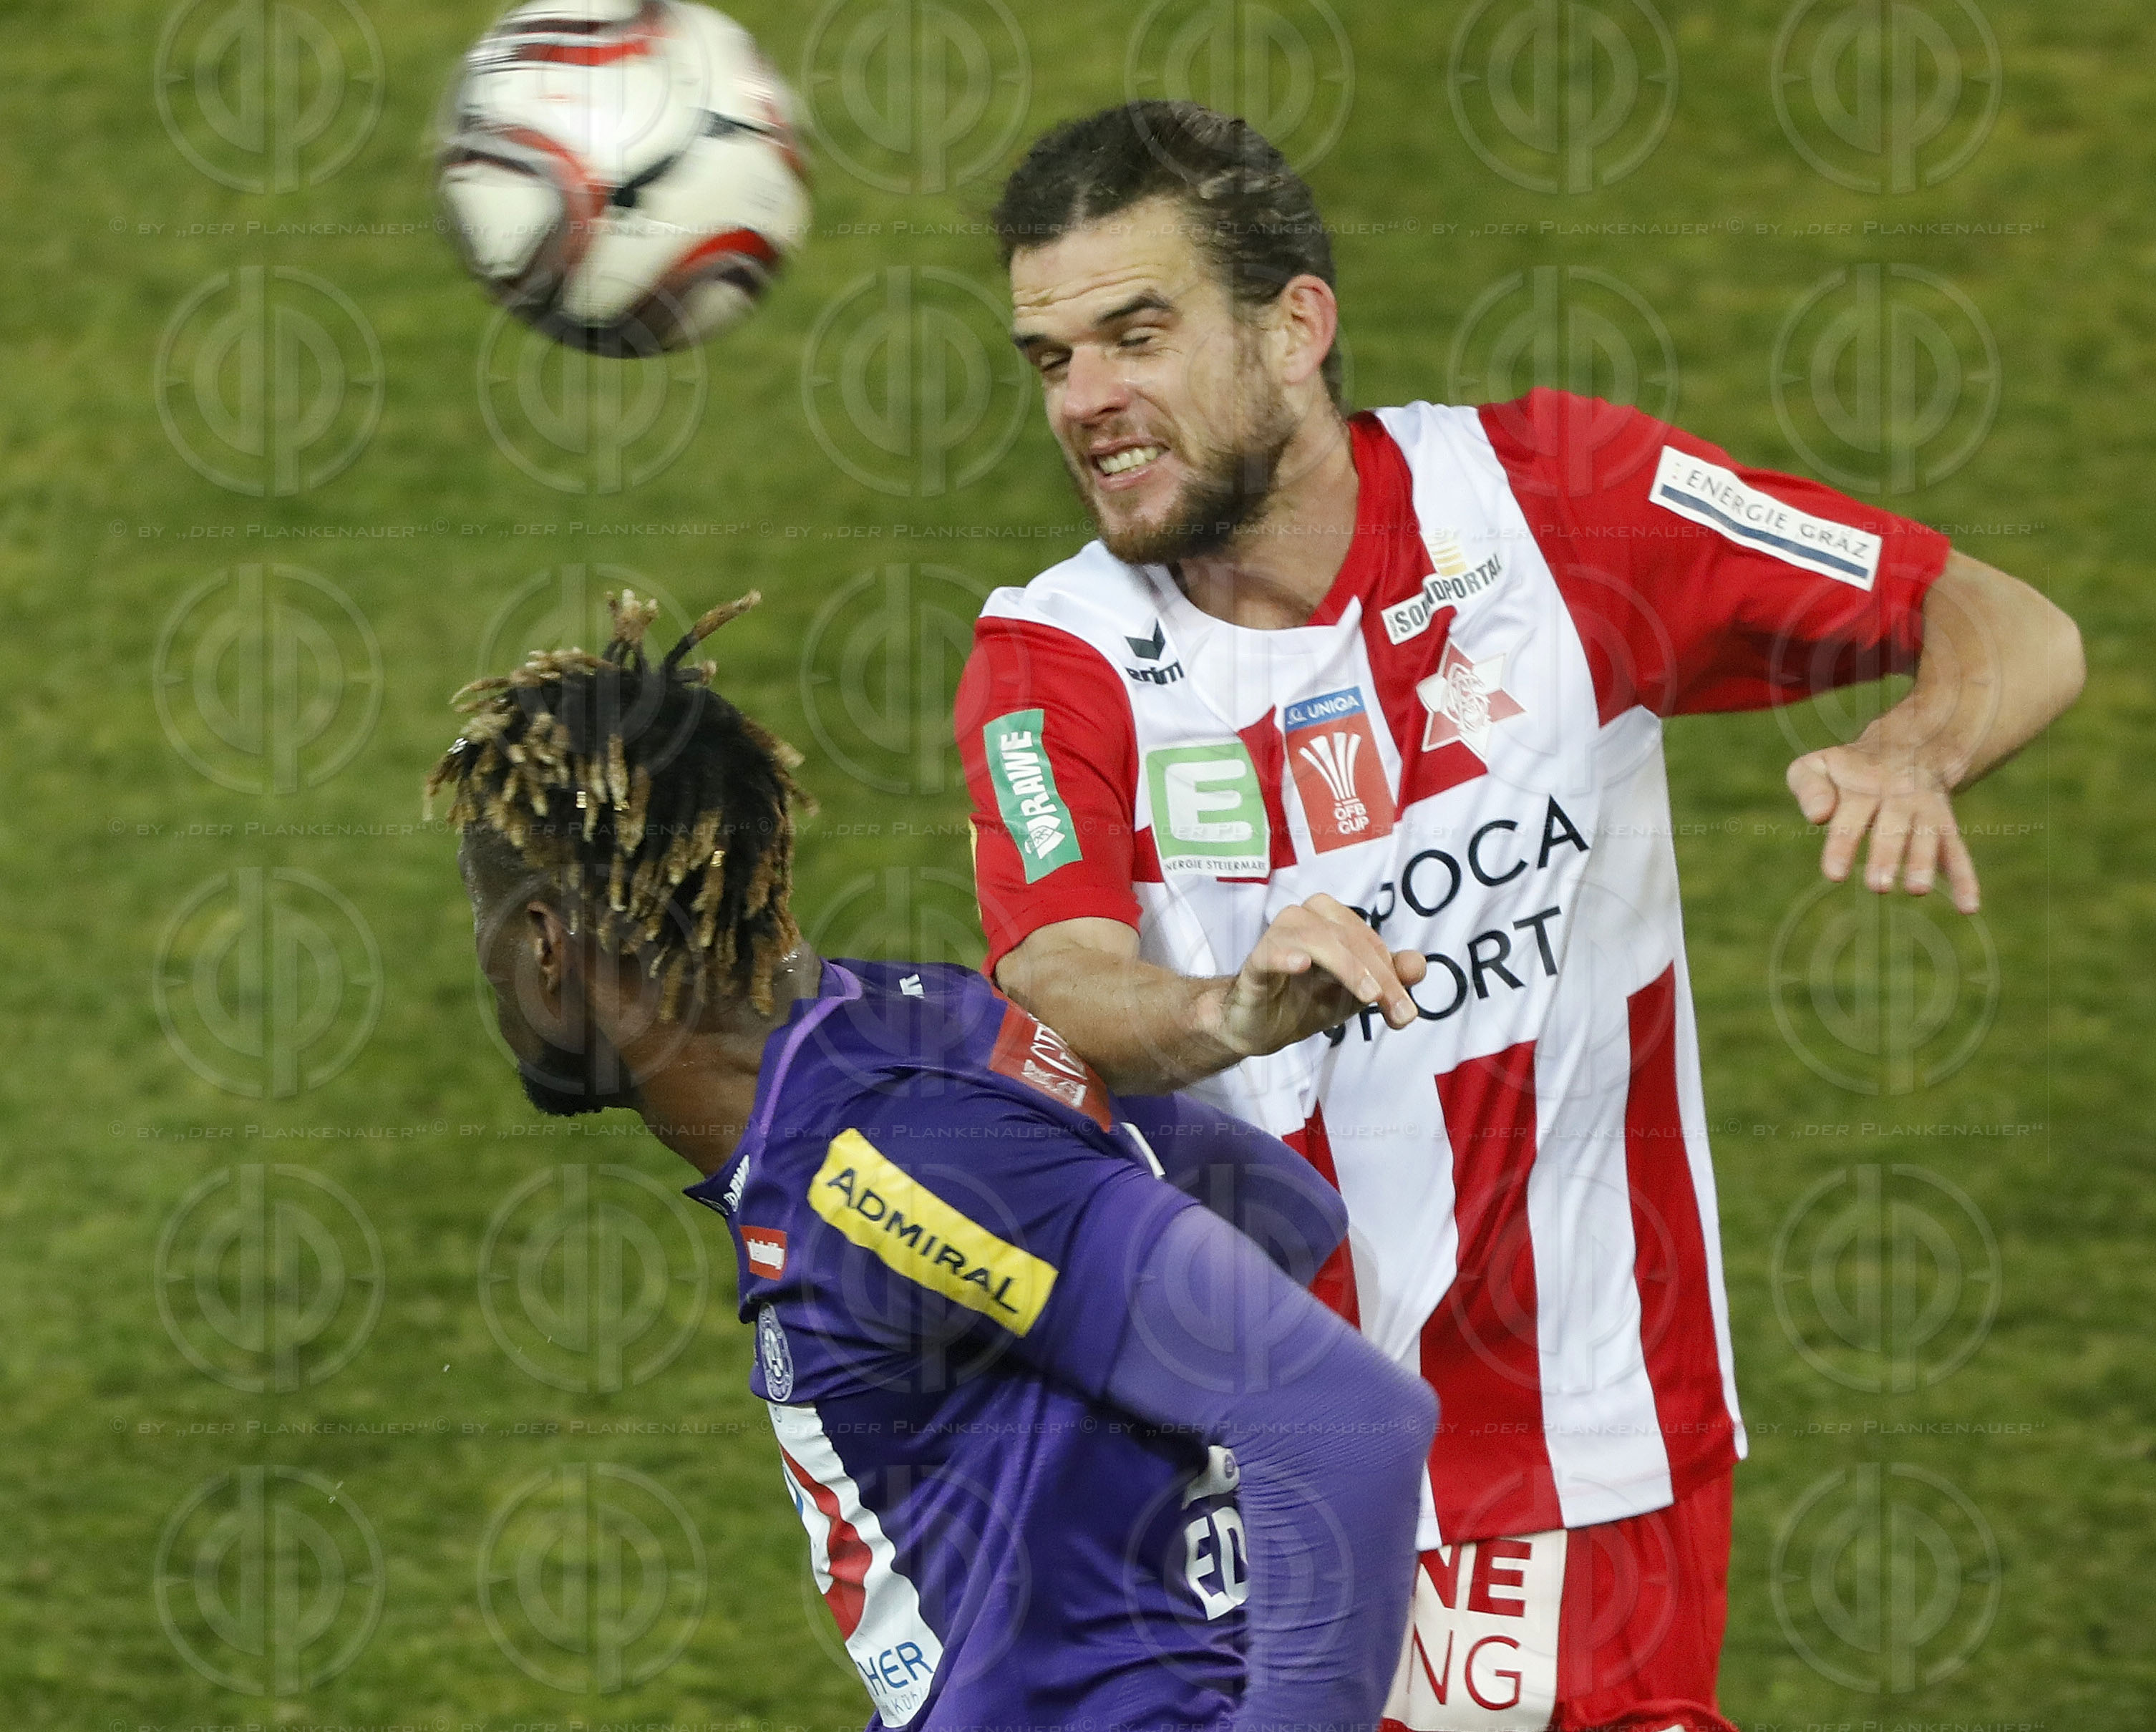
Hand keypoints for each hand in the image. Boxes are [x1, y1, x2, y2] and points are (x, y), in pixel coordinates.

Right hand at [1207, 895, 1427, 1058]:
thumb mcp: (1357, 995)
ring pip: (1319, 938)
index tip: (1406, 1014)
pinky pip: (1271, 952)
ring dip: (1349, 967)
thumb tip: (1419, 964)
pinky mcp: (1255, 961)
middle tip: (1399, 1013)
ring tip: (1369, 996)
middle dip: (1379, 976)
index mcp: (1331, 920)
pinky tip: (1301, 965)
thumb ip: (1390, 978)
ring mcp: (1278, 937)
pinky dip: (1286, 955)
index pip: (1370, 942)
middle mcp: (1305, 918)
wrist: (1260, 1027)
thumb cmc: (1308, 1001)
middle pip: (1350, 938)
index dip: (1393, 975)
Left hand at [1786, 737, 1979, 913]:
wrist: (1906, 749)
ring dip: (1923, 862)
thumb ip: (1808, 787)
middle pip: (1893, 826)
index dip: (1843, 844)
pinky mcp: (1945, 828)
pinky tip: (1968, 908)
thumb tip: (1818, 816)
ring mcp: (1925, 812)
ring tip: (1916, 889)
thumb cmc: (1848, 771)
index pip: (1851, 816)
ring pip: (1927, 836)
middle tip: (1877, 886)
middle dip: (1887, 855)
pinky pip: (1957, 852)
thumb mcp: (1818, 766)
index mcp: (1863, 788)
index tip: (1834, 875)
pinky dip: (1965, 879)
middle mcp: (1899, 798)